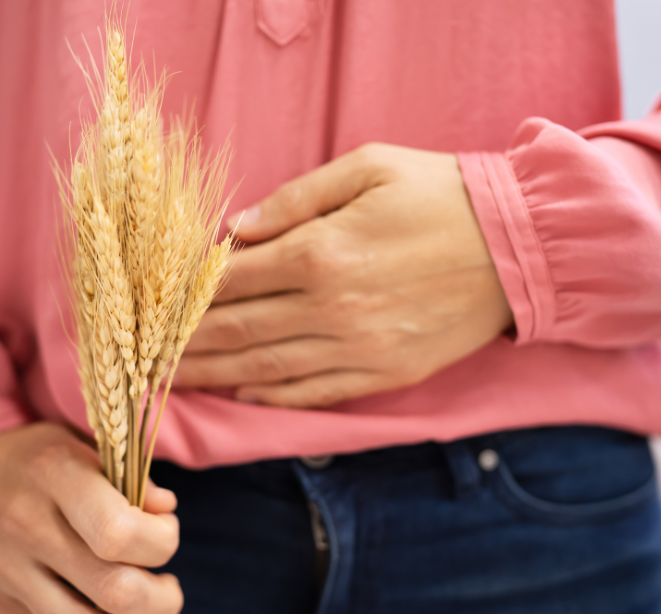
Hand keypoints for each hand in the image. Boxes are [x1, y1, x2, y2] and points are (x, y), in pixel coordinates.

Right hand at [0, 422, 184, 613]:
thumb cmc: (31, 459)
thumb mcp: (78, 445)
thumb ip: (127, 479)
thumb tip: (166, 512)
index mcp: (55, 477)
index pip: (118, 532)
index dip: (161, 544)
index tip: (166, 536)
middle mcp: (27, 528)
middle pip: (112, 590)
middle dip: (162, 602)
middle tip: (171, 592)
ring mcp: (6, 573)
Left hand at [175, 143, 512, 407]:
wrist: (520, 247)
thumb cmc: (441, 195)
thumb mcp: (367, 168)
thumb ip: (294, 199)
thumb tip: (237, 231)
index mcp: (321, 252)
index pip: (232, 280)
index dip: (184, 295)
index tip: (149, 304)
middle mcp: (332, 308)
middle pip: (237, 331)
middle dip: (183, 344)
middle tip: (139, 354)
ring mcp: (358, 349)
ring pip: (266, 370)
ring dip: (213, 377)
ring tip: (170, 382)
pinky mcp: (385, 375)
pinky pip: (314, 395)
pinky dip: (271, 399)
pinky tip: (241, 395)